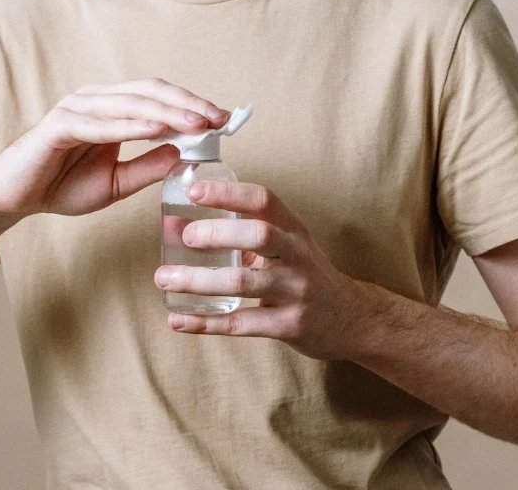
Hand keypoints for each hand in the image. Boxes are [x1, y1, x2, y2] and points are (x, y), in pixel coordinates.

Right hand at [0, 78, 228, 224]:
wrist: (13, 198)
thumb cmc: (61, 187)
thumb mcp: (117, 183)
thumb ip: (148, 167)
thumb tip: (183, 154)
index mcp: (112, 109)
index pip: (159, 99)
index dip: (192, 106)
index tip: (225, 120)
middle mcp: (96, 100)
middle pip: (151, 93)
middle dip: (189, 105)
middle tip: (220, 119)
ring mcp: (77, 108)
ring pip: (132, 103)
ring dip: (169, 112)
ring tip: (199, 123)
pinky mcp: (60, 125)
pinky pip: (102, 123)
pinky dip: (132, 125)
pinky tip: (159, 130)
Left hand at [154, 181, 375, 359]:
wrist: (352, 319)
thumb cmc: (305, 275)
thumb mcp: (285, 246)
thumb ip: (238, 235)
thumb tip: (175, 225)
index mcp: (293, 229)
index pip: (263, 200)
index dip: (228, 193)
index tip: (194, 191)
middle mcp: (297, 256)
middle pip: (258, 235)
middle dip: (217, 234)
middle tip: (184, 237)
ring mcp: (295, 292)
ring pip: (243, 282)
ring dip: (199, 280)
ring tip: (164, 278)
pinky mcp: (289, 325)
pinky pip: (242, 324)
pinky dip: (205, 322)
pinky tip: (178, 319)